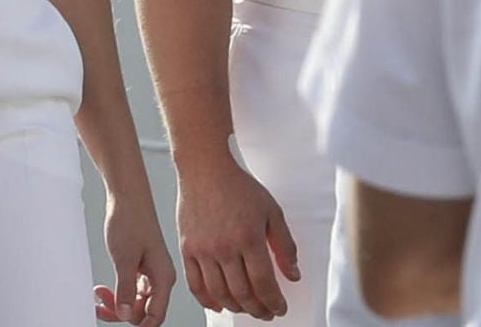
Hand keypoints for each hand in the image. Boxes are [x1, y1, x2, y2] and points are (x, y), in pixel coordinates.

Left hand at [93, 189, 176, 325]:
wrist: (127, 195)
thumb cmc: (130, 220)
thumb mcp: (124, 260)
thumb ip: (125, 290)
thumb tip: (126, 315)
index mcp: (163, 278)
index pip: (155, 316)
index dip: (138, 324)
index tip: (119, 321)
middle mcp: (160, 278)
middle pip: (143, 311)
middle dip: (121, 312)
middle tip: (100, 306)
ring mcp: (151, 272)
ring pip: (135, 301)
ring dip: (117, 302)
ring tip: (99, 296)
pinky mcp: (141, 266)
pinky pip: (131, 288)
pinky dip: (117, 291)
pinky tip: (103, 288)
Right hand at [173, 152, 298, 319]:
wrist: (204, 168)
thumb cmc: (237, 185)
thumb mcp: (271, 211)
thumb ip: (284, 245)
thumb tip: (293, 274)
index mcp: (249, 237)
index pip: (264, 283)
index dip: (274, 302)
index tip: (279, 308)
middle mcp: (224, 247)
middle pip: (242, 293)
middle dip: (258, 309)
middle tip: (266, 313)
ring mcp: (203, 249)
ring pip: (220, 293)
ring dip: (236, 307)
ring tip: (246, 308)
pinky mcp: (187, 248)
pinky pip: (195, 284)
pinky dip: (207, 300)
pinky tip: (218, 304)